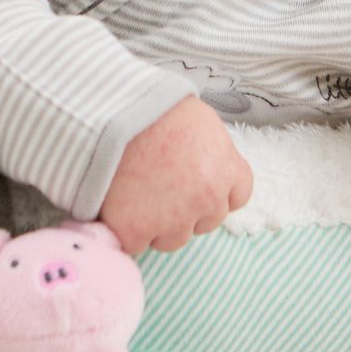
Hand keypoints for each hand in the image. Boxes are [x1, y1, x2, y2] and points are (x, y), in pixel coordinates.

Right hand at [100, 96, 253, 254]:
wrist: (112, 111)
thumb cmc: (155, 106)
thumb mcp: (199, 119)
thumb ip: (210, 150)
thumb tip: (202, 161)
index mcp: (227, 169)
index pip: (237, 196)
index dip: (215, 191)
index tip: (197, 183)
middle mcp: (208, 200)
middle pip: (205, 222)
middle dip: (186, 210)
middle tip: (159, 185)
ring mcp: (174, 220)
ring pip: (171, 239)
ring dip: (156, 225)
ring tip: (135, 192)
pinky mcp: (135, 231)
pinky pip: (135, 245)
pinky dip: (124, 231)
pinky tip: (116, 205)